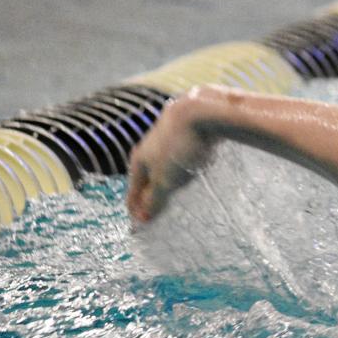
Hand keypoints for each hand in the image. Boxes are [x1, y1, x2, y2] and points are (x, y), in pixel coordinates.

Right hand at [126, 89, 216, 222]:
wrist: (203, 111)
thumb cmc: (181, 147)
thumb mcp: (166, 179)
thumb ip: (155, 199)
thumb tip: (141, 218)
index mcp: (139, 160)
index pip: (133, 190)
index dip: (136, 208)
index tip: (139, 226)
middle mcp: (150, 147)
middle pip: (148, 177)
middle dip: (151, 195)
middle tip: (156, 214)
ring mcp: (168, 138)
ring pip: (165, 165)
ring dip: (167, 182)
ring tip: (175, 198)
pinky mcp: (188, 131)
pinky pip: (182, 156)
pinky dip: (183, 169)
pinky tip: (194, 174)